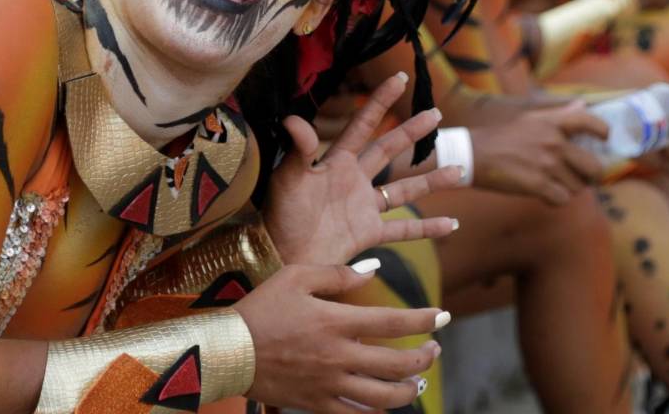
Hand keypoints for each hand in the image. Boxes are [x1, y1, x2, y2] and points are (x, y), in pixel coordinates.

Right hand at [237, 262, 445, 411]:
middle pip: (396, 363)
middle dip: (424, 357)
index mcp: (336, 321)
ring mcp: (328, 384)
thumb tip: (375, 269)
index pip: (394, 322)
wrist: (226, 350)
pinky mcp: (315, 404)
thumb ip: (339, 273)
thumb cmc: (261, 308)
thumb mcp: (296, 276)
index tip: (442, 316)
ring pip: (382, 397)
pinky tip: (386, 406)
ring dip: (408, 390)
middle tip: (435, 350)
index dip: (424, 320)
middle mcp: (338, 356)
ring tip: (418, 382)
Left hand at [264, 74, 462, 265]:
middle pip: (389, 150)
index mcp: (336, 162)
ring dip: (432, 181)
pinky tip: (451, 224)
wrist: (280, 257)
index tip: (400, 78)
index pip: (363, 125)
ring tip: (459, 170)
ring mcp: (363, 207)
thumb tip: (293, 118)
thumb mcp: (286, 179)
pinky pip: (403, 229)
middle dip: (412, 132)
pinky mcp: (368, 233)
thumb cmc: (280, 217)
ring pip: (405, 189)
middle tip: (436, 114)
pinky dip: (427, 228)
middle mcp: (353, 181)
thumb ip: (297, 150)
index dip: (380, 101)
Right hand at [469, 101, 607, 205]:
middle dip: (591, 176)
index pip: (590, 122)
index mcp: (552, 123)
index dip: (603, 132)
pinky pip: (562, 199)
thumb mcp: (529, 118)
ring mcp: (547, 164)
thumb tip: (583, 104)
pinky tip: (545, 194)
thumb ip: (559, 113)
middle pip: (594, 167)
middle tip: (583, 178)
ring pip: (578, 187)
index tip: (604, 140)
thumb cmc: (501, 137)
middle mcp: (554, 142)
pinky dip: (556, 200)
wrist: (473, 154)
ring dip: (570, 189)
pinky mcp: (538, 185)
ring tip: (556, 185)